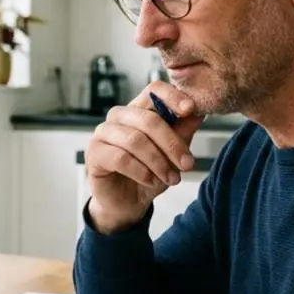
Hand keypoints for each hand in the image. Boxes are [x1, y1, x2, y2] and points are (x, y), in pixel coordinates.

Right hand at [85, 81, 203, 233]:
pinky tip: (150, 181)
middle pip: (148, 119)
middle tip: (187, 164)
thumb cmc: (149, 173)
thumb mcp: (173, 154)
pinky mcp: (94, 153)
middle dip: (172, 144)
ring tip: (171, 179)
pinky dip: (141, 172)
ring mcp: (103, 133)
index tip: (190, 110)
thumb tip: (199, 113)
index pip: (153, 91)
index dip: (172, 96)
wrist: (128, 202)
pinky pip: (121, 158)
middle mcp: (119, 117)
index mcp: (139, 110)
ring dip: (158, 162)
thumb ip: (182, 132)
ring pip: (135, 140)